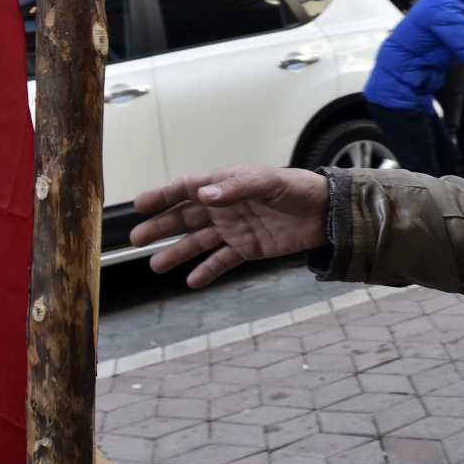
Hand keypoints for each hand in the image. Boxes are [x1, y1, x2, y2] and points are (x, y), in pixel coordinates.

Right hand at [132, 166, 328, 288]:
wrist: (327, 213)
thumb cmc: (299, 188)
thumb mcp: (270, 182)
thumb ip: (237, 187)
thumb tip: (204, 193)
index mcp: (226, 183)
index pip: (188, 188)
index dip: (163, 196)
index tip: (140, 205)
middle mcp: (225, 206)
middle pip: (186, 217)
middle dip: (161, 227)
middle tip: (136, 239)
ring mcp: (235, 228)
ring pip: (198, 242)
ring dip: (177, 253)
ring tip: (155, 265)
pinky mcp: (248, 248)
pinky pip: (222, 261)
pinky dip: (207, 271)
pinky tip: (191, 281)